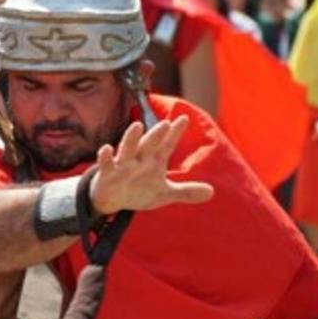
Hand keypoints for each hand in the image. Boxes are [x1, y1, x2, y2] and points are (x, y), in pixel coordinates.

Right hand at [88, 116, 213, 214]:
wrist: (112, 200)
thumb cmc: (138, 191)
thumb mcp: (164, 193)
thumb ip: (187, 191)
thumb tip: (212, 192)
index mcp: (154, 161)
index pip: (167, 145)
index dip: (175, 133)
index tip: (184, 119)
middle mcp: (139, 159)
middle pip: (149, 144)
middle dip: (156, 135)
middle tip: (165, 124)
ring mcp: (122, 165)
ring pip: (127, 149)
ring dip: (131, 138)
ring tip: (137, 126)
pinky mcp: (107, 174)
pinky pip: (106, 164)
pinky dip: (105, 157)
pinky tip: (106, 149)